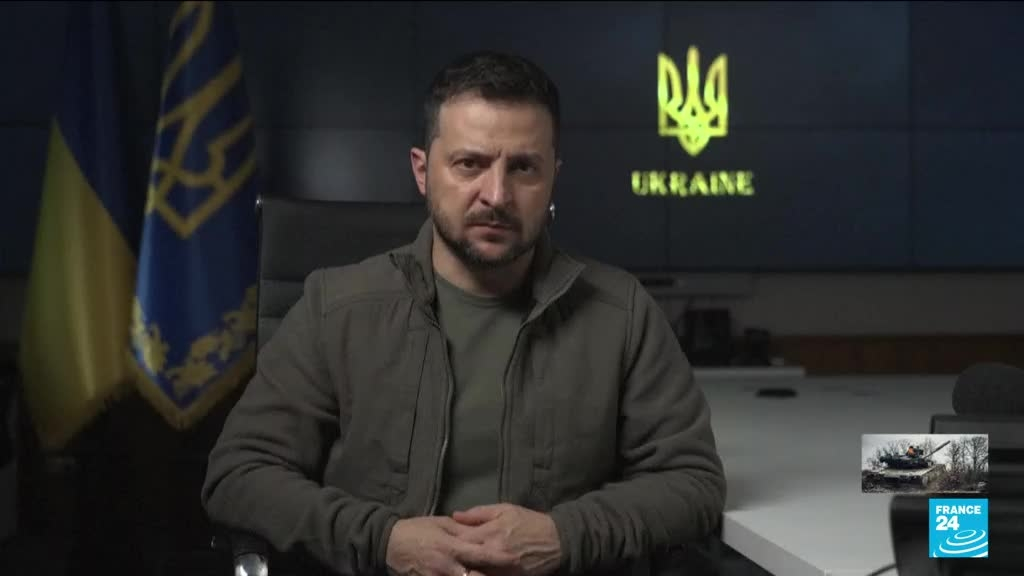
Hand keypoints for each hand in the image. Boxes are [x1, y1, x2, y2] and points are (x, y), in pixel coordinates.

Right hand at [386, 516, 515, 575]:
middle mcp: (447, 565)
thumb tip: (482, 530)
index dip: (499, 557)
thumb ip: (462, 529)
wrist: (389, 543)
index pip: (481, 554)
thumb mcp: (441, 523)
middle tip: (510, 574)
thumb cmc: (417, 529)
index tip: (515, 558)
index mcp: (452, 546)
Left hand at [452, 504, 561, 575]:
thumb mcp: (505, 510)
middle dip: (454, 559)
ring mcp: (502, 569)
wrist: (556, 540)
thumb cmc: (529, 521)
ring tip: (457, 566)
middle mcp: (494, 553)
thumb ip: (478, 514)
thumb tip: (455, 515)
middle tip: (445, 558)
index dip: (449, 541)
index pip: (461, 540)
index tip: (442, 541)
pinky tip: (475, 572)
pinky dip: (481, 575)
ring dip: (466, 569)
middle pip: (465, 560)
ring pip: (475, 573)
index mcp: (491, 533)